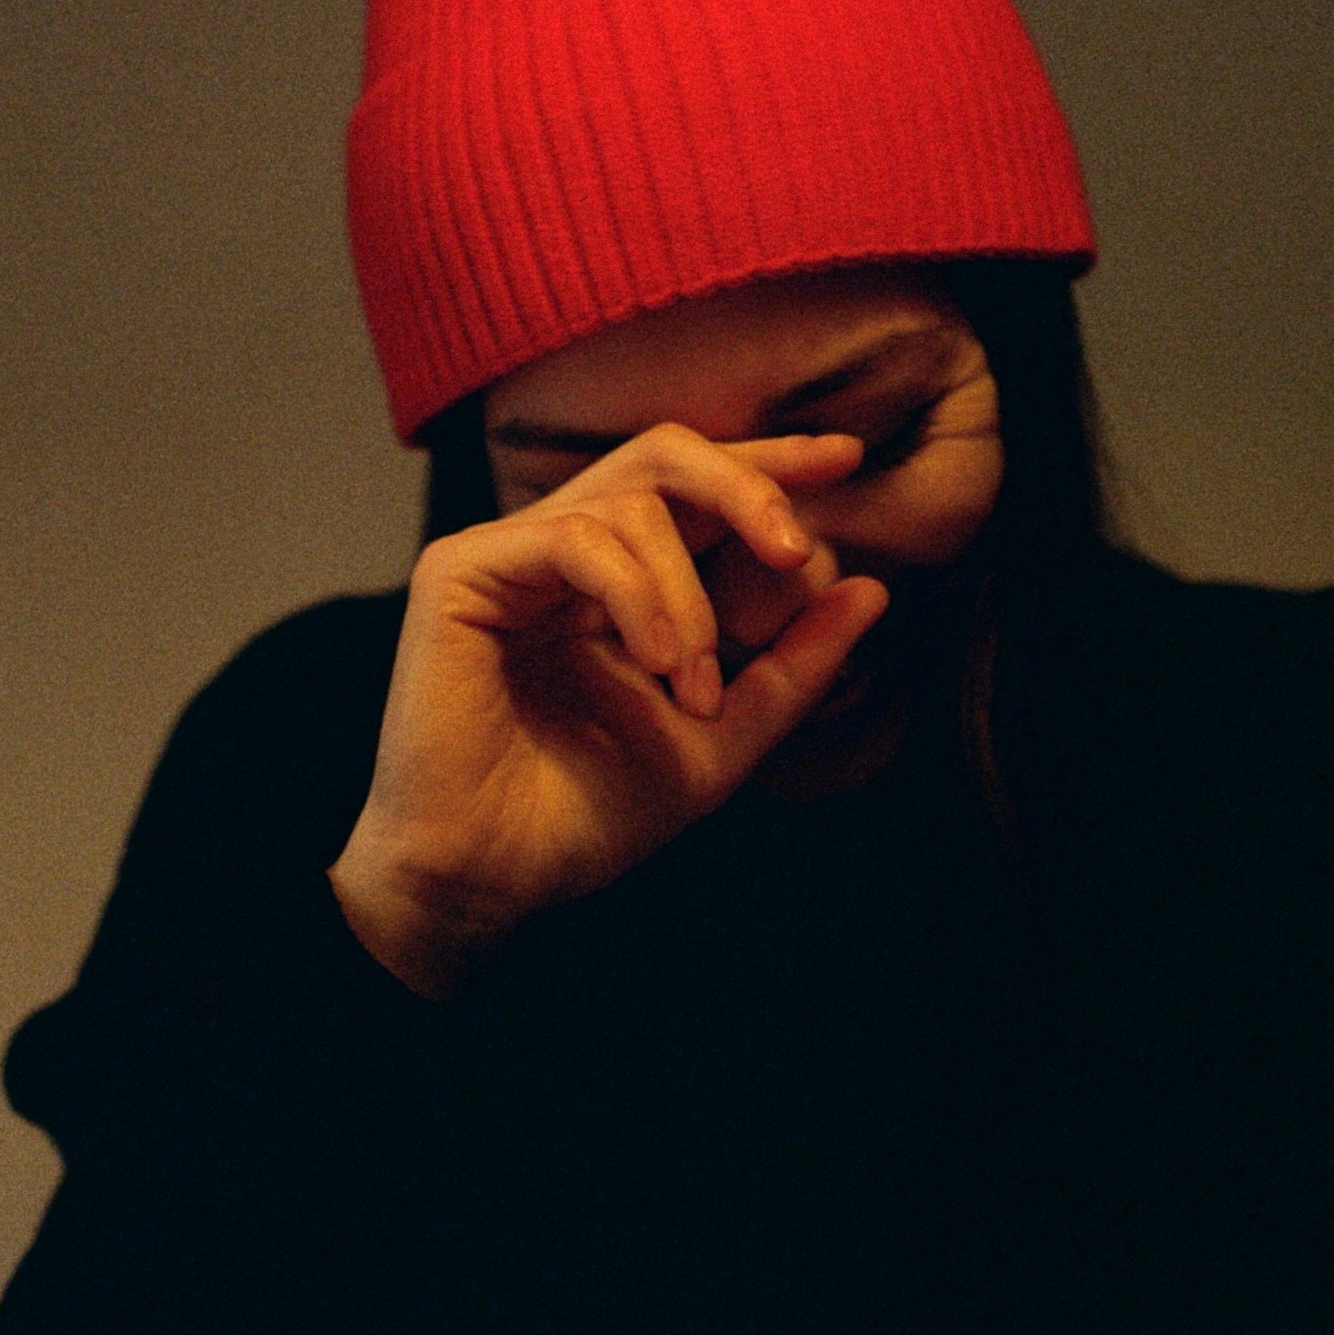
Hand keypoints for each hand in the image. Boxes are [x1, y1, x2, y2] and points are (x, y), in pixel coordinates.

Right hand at [330, 426, 889, 993]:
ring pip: (631, 502)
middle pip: (663, 455)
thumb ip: (792, 667)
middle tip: (794, 550)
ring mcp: (506, 554)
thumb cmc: (588, 818)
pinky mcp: (461, 570)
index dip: (768, 464)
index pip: (694, 491)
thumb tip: (872, 589)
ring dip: (689, 595)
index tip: (847, 460)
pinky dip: (637, 595)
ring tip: (695, 685)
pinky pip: (577, 539)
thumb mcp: (720, 738)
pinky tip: (660, 662)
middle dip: (747, 485)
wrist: (492, 879)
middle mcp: (559, 551)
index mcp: (614, 580)